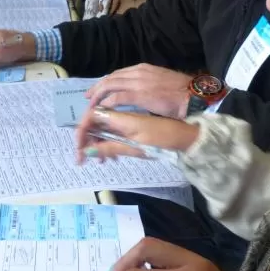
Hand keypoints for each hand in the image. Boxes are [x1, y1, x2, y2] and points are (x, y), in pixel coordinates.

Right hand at [75, 108, 198, 163]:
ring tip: (104, 159)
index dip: (82, 131)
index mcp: (123, 116)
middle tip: (88, 159)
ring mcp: (132, 114)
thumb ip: (112, 148)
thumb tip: (88, 150)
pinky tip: (115, 150)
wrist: (190, 133)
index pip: (92, 117)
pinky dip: (111, 137)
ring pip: (106, 123)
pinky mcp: (138, 120)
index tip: (79, 149)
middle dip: (89, 139)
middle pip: (97, 120)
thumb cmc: (165, 142)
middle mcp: (124, 111)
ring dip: (99, 140)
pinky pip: (117, 124)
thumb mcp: (137, 149)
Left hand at [85, 64, 192, 117]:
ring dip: (98, 96)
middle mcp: (138, 72)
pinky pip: (116, 98)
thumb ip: (147, 86)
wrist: (193, 96)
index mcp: (143, 68)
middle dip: (97, 87)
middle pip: (110, 78)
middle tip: (88, 97)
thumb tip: (139, 95)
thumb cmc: (181, 94)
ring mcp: (138, 82)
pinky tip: (102, 110)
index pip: (118, 73)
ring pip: (109, 85)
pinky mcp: (139, 94)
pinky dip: (107, 103)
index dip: (106, 82)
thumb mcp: (160, 83)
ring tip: (91, 105)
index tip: (98, 89)